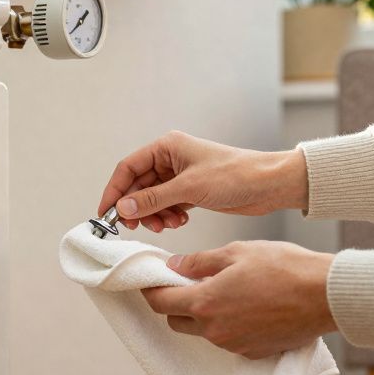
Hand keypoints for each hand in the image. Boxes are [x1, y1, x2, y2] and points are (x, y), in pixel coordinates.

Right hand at [99, 131, 307, 232]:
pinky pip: (167, 206)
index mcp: (167, 147)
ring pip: (152, 199)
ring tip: (166, 225)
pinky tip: (178, 222)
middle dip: (136, 207)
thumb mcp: (189, 188)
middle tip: (136, 227)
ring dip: (153, 215)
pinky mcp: (191, 192)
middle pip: (138, 185)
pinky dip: (167, 216)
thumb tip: (123, 209)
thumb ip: (153, 199)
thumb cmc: (234, 175)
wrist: (267, 185)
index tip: (106, 214)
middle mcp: (171, 160)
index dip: (115, 191)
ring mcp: (181, 177)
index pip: (128, 168)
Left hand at [141, 241, 335, 358]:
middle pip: (177, 321)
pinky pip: (228, 340)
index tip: (152, 282)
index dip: (151, 291)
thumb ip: (199, 261)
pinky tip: (245, 307)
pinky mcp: (252, 353)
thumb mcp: (237, 252)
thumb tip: (176, 265)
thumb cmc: (286, 269)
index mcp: (205, 303)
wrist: (324, 296)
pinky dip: (228, 325)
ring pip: (203, 331)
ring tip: (225, 291)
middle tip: (188, 283)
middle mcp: (214, 330)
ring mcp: (233, 345)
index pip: (161, 303)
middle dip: (176, 303)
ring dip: (204, 314)